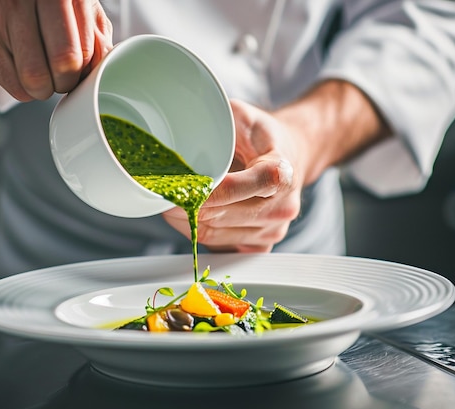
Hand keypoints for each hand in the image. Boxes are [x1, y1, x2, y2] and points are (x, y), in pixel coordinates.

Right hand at [0, 0, 112, 100]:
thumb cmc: (44, 9)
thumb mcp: (79, 13)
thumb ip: (97, 38)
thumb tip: (105, 68)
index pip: (83, 50)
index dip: (85, 69)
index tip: (79, 67)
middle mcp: (26, 0)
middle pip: (61, 63)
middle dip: (66, 81)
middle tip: (63, 77)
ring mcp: (0, 19)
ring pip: (34, 79)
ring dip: (45, 89)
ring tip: (44, 75)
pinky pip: (15, 88)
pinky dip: (25, 90)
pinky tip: (24, 71)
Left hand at [162, 99, 305, 252]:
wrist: (294, 155)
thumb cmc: (264, 136)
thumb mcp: (243, 117)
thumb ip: (216, 128)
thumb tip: (180, 139)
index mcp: (281, 172)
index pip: (237, 188)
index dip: (205, 190)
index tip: (178, 185)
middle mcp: (281, 206)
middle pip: (220, 214)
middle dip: (185, 205)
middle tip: (161, 193)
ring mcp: (272, 230)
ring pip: (214, 234)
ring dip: (186, 221)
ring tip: (172, 202)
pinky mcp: (262, 245)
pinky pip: (220, 246)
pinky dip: (198, 232)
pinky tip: (190, 216)